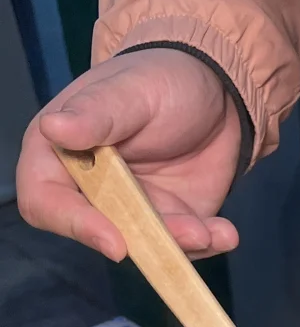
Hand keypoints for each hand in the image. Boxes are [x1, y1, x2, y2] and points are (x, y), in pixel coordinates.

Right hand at [17, 48, 240, 260]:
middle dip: (145, 241)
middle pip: (102, 235)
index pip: (45, 201)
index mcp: (59, 155)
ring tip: (212, 232)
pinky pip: (184, 247)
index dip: (75, 225)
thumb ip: (95, 115)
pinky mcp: (171, 223)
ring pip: (148, 247)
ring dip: (181, 246)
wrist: (216, 92)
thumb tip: (53, 128)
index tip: (115, 241)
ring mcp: (133, 211)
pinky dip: (207, 244)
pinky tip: (226, 233)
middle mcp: (91, 190)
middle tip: (188, 233)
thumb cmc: (159, 79)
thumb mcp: (128, 91)